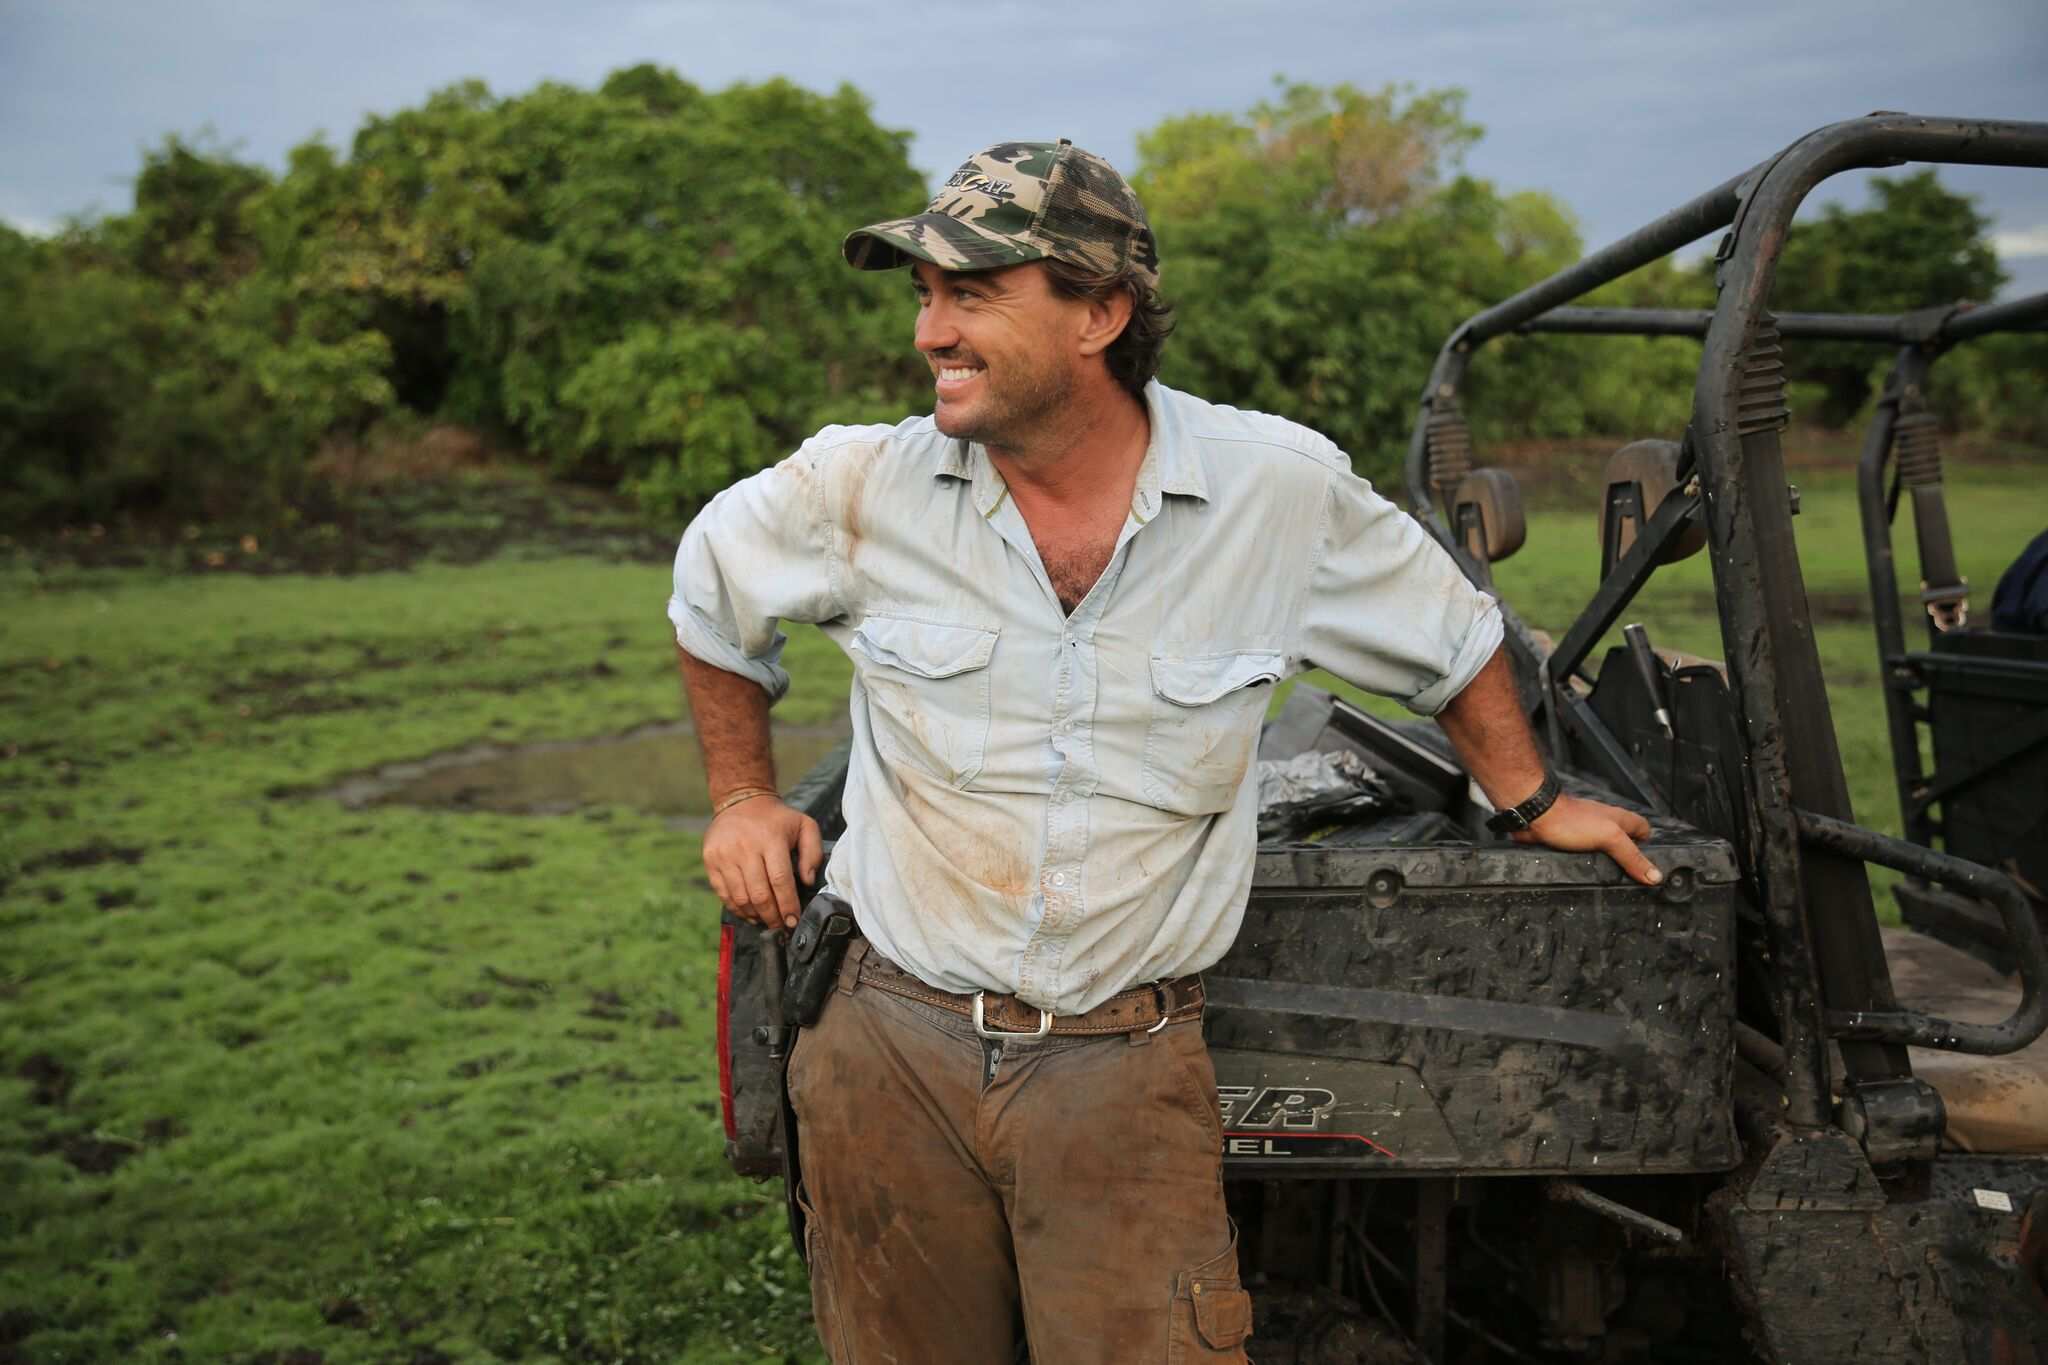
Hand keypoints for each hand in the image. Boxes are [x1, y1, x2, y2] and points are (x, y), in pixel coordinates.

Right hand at [704, 795, 822, 929]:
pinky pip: (723, 893)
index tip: (793, 921)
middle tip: (781, 926)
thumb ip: (813, 853)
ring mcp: (724, 854)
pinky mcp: (710, 860)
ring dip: (755, 915)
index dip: (787, 905)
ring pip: (740, 897)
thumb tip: (808, 881)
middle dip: (772, 916)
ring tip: (767, 921)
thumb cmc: (776, 818)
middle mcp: (745, 847)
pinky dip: (737, 908)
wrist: (741, 800)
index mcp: (770, 838)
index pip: (780, 880)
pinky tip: (750, 912)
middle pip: (759, 894)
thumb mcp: (804, 825)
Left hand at [1512, 793, 1660, 886]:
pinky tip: (1585, 876)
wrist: (1536, 817)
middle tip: (1630, 879)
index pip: (1643, 829)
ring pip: (1603, 851)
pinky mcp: (1570, 842)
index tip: (1649, 867)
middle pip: (1624, 842)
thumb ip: (1631, 856)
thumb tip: (1655, 875)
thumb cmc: (1571, 820)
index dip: (1648, 846)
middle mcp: (1605, 825)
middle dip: (1626, 860)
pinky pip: (1584, 856)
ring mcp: (1587, 833)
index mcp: (1619, 819)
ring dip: (1604, 865)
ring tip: (1608, 882)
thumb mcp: (1610, 838)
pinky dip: (1585, 866)